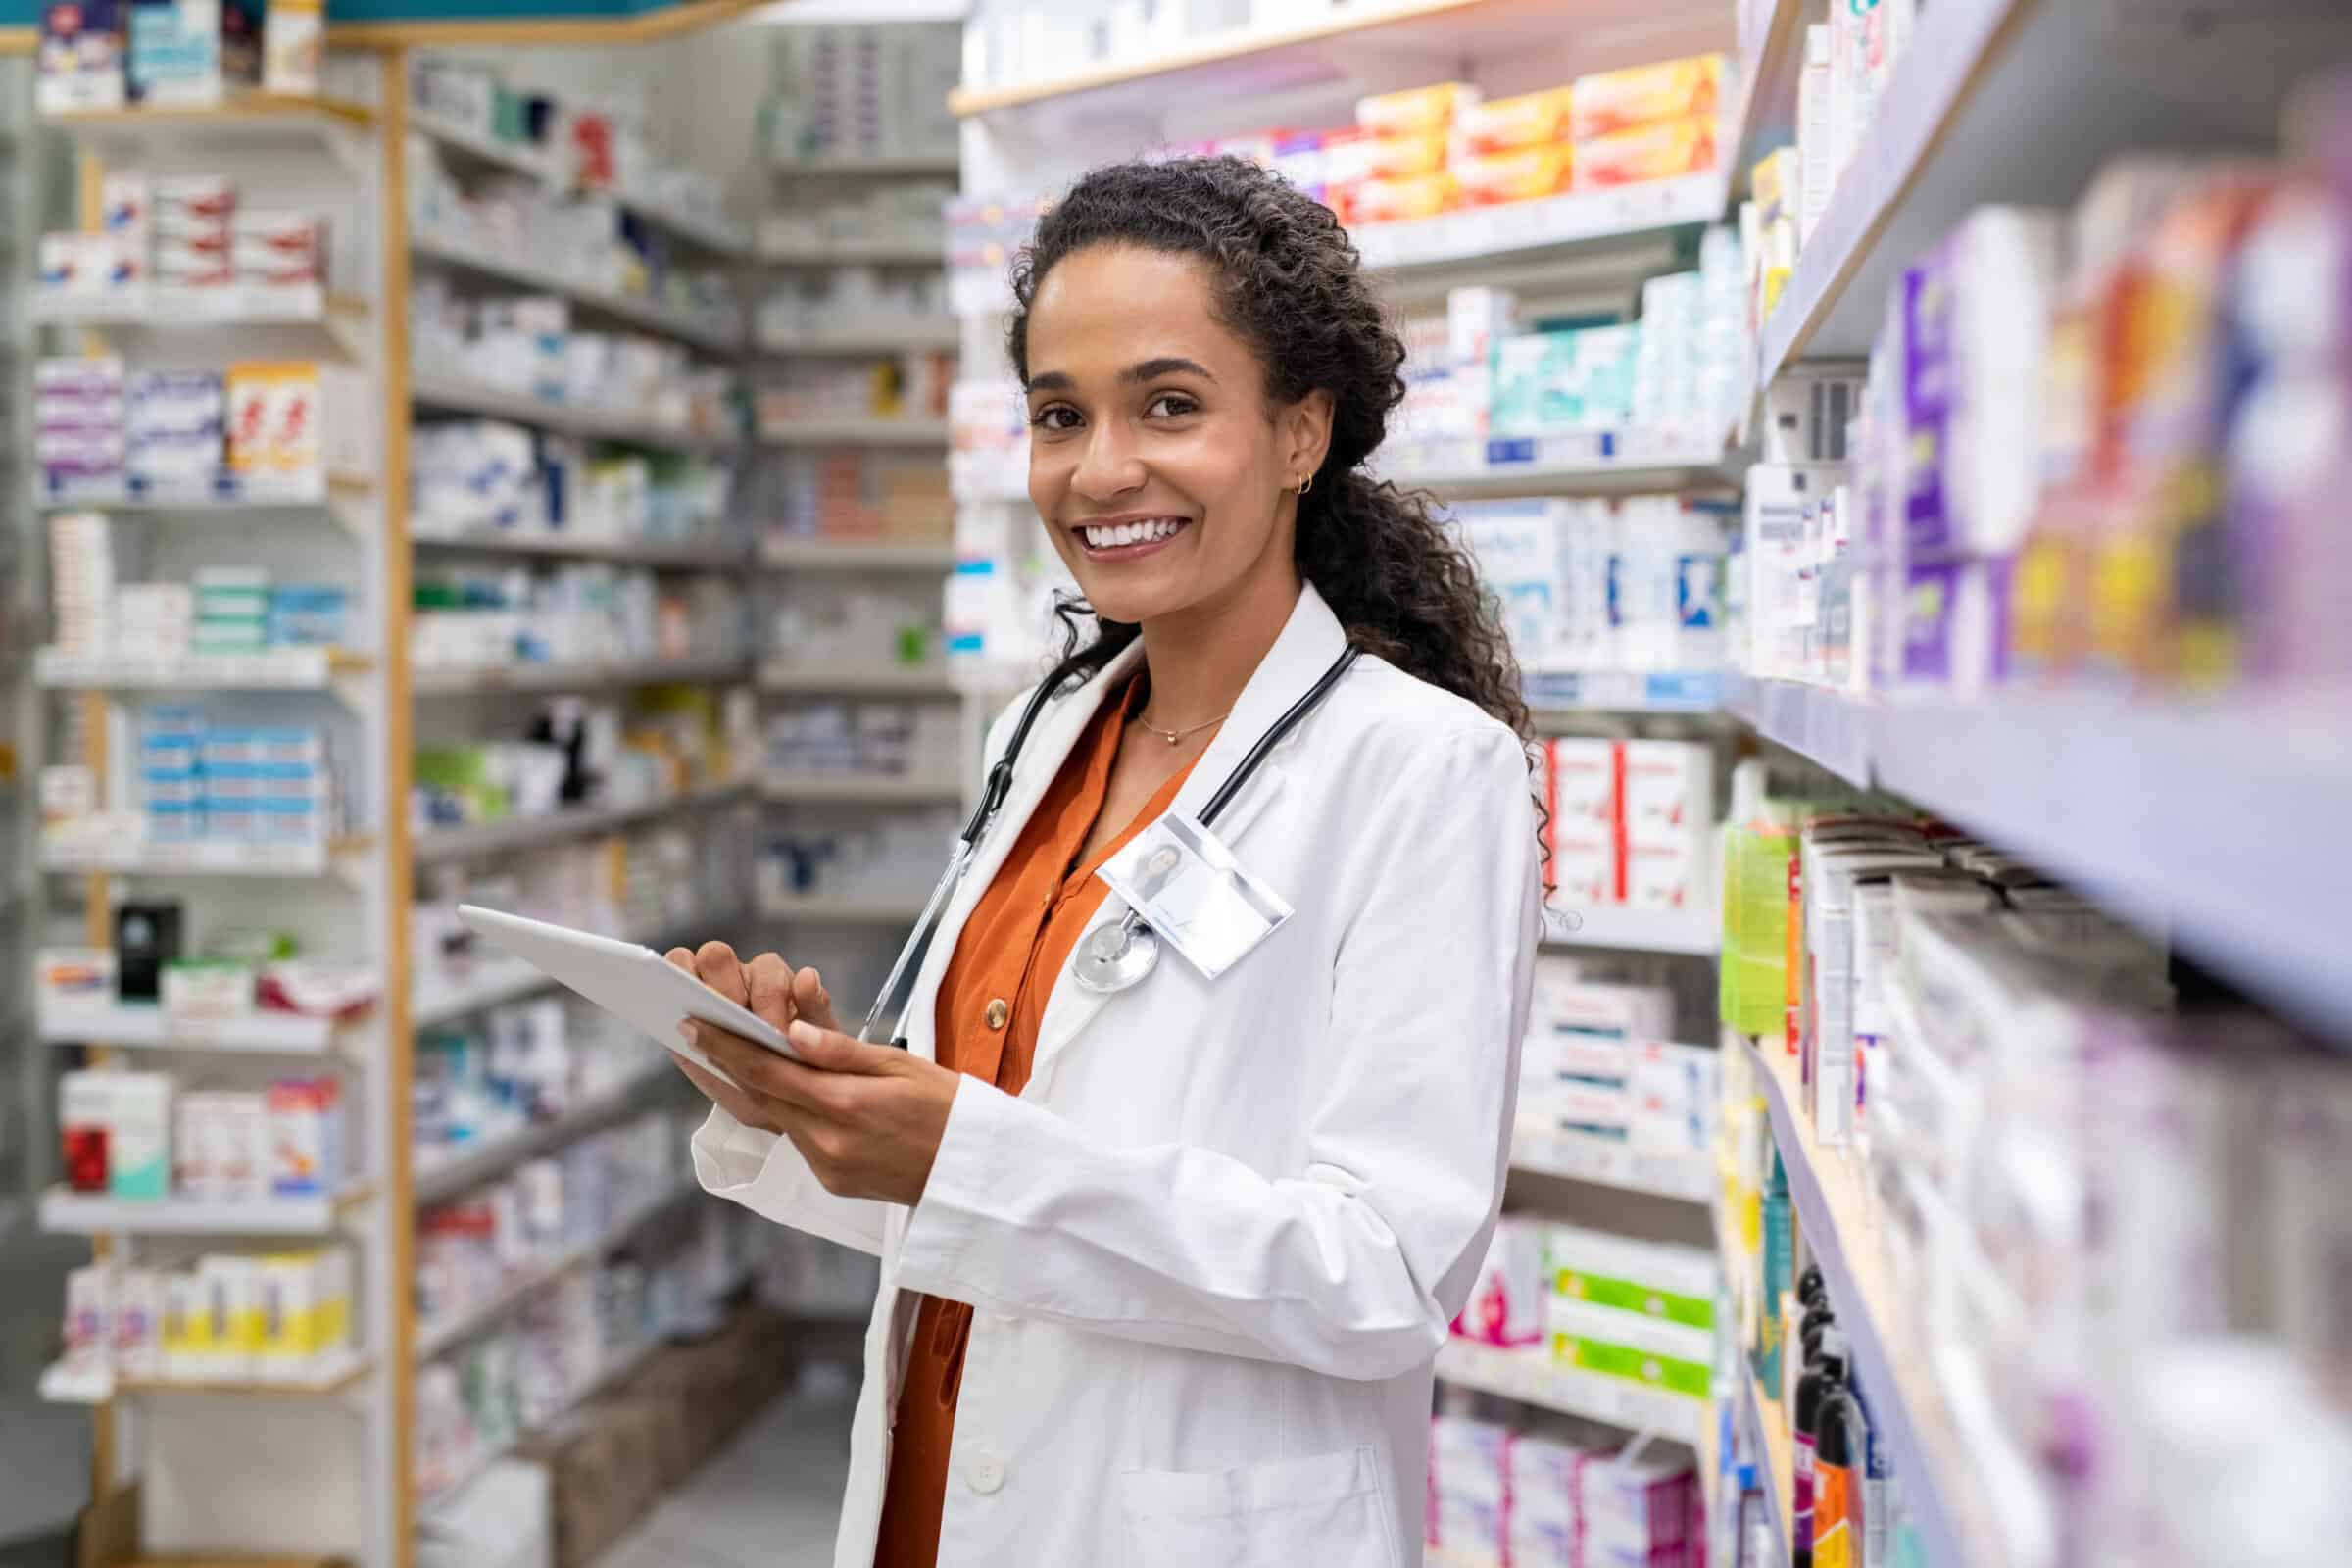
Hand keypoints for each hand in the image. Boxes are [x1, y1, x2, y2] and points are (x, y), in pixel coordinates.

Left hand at [664, 941, 960, 1205]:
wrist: (977, 1175)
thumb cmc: (950, 1108)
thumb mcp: (903, 1066)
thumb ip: (841, 1050)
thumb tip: (790, 1031)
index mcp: (847, 1106)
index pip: (769, 1071)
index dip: (726, 1047)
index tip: (693, 1025)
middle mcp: (829, 1143)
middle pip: (762, 1097)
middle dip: (726, 1064)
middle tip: (696, 1034)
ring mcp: (829, 1168)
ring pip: (776, 1119)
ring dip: (752, 1088)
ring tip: (728, 1055)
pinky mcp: (833, 1182)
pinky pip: (797, 1139)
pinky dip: (783, 1112)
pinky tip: (776, 1091)